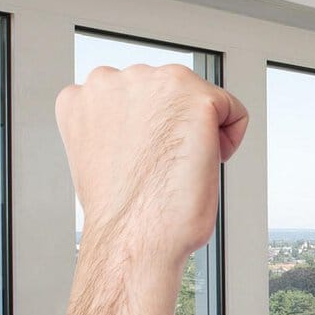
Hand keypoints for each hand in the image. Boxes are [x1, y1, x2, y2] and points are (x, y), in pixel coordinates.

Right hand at [55, 64, 248, 314]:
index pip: (136, 101)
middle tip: (160, 170)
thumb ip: (116, 126)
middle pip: (168, 95)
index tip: (141, 166)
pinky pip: (233, 111)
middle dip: (173, 129)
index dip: (147, 139)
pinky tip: (205, 164)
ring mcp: (150, 80)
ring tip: (177, 168)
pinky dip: (230, 141)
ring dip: (199, 132)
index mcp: (81, 96)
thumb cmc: (123, 213)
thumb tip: (145, 122)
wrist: (132, 237)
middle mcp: (109, 78)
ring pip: (198, 100)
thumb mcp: (104, 156)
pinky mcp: (192, 95)